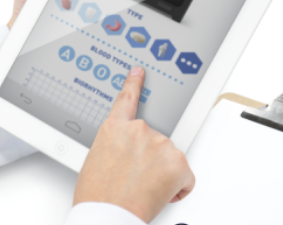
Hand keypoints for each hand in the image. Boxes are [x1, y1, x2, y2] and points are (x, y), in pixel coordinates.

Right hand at [73, 67, 194, 222]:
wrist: (106, 215)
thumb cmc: (98, 197)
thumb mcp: (96, 161)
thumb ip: (115, 146)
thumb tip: (124, 152)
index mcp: (115, 128)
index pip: (127, 99)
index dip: (134, 83)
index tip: (140, 71)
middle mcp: (139, 129)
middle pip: (154, 140)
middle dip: (150, 159)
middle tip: (135, 178)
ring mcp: (160, 143)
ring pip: (170, 159)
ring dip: (162, 174)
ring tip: (142, 188)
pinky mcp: (177, 161)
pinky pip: (185, 177)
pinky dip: (178, 188)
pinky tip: (159, 194)